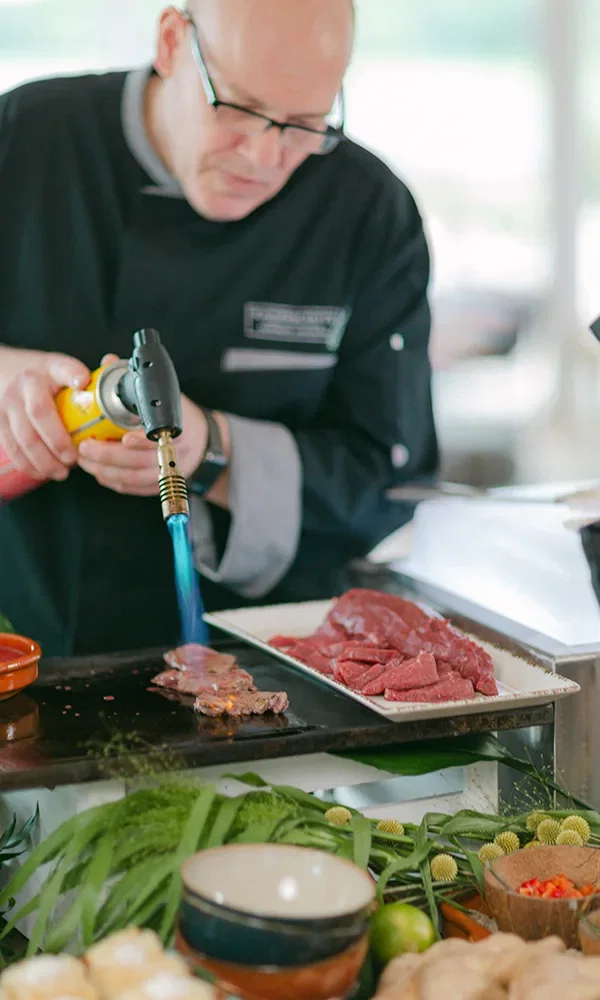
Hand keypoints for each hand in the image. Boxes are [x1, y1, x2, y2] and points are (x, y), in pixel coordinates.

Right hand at [0, 350, 89, 481]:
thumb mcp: (66, 370)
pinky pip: (11, 446)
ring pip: (24, 436)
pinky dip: (28, 464)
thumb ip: (91, 378)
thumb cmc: (47, 378)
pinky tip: (43, 473)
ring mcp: (9, 402)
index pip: (63, 368)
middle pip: (39, 413)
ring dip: (44, 460)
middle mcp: (27, 383)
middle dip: (58, 441)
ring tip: (62, 472)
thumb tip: (112, 366)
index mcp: (51, 368)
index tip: (83, 382)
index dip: (72, 375)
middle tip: (73, 458)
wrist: (8, 372)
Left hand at [77, 357, 208, 495]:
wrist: (204, 442)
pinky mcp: (160, 484)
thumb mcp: (164, 393)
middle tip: (85, 448)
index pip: (160, 437)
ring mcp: (168, 471)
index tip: (123, 438)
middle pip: (141, 462)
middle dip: (110, 457)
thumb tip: (109, 361)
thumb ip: (134, 379)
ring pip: (135, 478)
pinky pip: (135, 488)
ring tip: (85, 461)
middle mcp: (176, 453)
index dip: (141, 442)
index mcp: (180, 429)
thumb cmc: (181, 415)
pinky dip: (115, 482)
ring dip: (107, 471)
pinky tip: (100, 473)